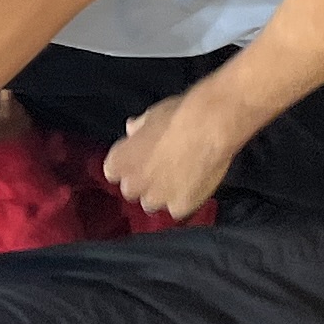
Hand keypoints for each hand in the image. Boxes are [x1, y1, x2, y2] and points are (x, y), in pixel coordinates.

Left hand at [103, 95, 238, 217]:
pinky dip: (183, 200)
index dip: (128, 165)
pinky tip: (194, 184)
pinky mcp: (180, 207)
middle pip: (132, 190)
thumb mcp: (151, 115)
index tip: (139, 158)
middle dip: (143, 182)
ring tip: (180, 177)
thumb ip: (138, 129)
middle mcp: (133, 184)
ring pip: (153, 203)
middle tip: (162, 168)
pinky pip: (177, 209)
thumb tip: (131, 129)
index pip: (113, 171)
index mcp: (118, 161)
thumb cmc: (178, 115)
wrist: (210, 125)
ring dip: (161, 194)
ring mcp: (157, 198)